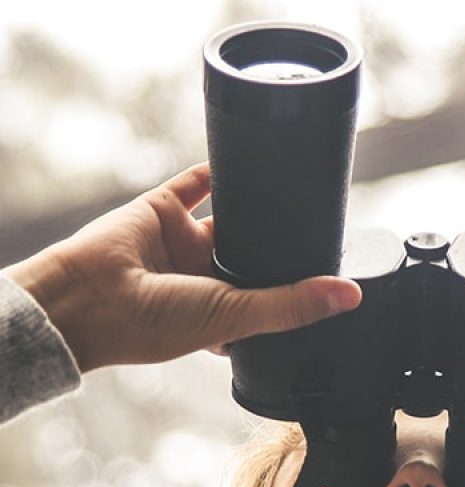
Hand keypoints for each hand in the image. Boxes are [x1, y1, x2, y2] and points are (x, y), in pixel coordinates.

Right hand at [5, 164, 361, 371]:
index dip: (298, 286)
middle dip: (280, 242)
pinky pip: (196, 183)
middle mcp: (209, 278)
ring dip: (257, 204)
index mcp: (226, 312)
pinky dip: (219, 169)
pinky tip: (251, 158)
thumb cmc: (157, 322)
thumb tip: (350, 296)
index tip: (332, 272)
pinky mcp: (164, 210)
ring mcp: (186, 243)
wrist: (88, 297)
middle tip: (320, 223)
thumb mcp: (236, 316)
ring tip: (295, 188)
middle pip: (255, 253)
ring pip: (232, 216)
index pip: (271, 296)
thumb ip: (291, 305)